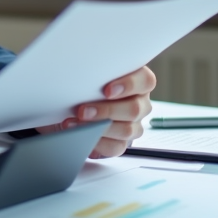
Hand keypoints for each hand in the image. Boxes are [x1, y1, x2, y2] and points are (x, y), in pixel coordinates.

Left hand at [38, 66, 155, 158]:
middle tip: (82, 110)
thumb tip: (78, 71)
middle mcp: (139, 102)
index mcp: (137, 81)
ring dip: (98, 127)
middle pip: (135, 109)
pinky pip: (116, 146)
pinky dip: (97, 142)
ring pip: (127, 130)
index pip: (145, 80)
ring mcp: (134, 123)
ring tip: (74, 122)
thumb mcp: (90, 74)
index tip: (108, 90)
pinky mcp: (123, 142)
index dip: (129, 85)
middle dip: (106, 110)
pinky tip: (82, 135)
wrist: (72, 106)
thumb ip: (95, 72)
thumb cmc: (84, 86)